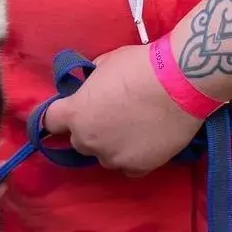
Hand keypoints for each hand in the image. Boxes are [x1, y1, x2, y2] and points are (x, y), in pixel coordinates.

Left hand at [42, 42, 203, 175]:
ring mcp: (112, 157)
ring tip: (135, 128)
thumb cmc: (141, 66)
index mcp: (75, 113)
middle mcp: (88, 140)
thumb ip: (92, 81)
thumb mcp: (106, 63)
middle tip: (112, 115)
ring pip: (104, 156)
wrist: (181, 81)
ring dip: (112, 145)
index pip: (50, 121)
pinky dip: (134, 158)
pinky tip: (146, 144)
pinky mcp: (138, 167)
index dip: (59, 115)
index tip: (68, 111)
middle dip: (90, 129)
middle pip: (79, 140)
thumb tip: (92, 86)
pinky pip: (129, 168)